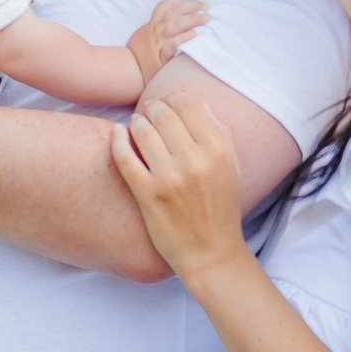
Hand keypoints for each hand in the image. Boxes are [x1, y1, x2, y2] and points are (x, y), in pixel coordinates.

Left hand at [108, 94, 250, 286]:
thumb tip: (200, 104)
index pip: (190, 106)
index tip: (168, 103)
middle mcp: (195, 162)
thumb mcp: (232, 169)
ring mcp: (169, 179)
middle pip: (164, 115)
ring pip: (143, 131)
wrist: (210, 253)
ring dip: (136, 122)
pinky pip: (125, 157)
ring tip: (136, 124)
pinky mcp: (148, 195)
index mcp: (219, 152)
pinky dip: (118, 140)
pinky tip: (118, 134)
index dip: (174, 98)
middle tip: (148, 111)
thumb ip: (222, 134)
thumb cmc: (221, 209)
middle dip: (153, 108)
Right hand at [129, 0, 210, 84]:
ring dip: (191, 20)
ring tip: (205, 18)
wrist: (127, 69)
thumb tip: (176, 22)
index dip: (181, 1)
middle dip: (191, 6)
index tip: (197, 2)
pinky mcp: (160, 55)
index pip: (165, 6)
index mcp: (153, 24)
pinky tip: (194, 35)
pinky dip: (183, 38)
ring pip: (174, 25)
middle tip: (207, 6)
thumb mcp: (145, 35)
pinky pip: (173, 44)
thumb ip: (158, 28)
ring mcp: (158, 42)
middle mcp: (156, 30)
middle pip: (174, 12)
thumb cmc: (140, 53)